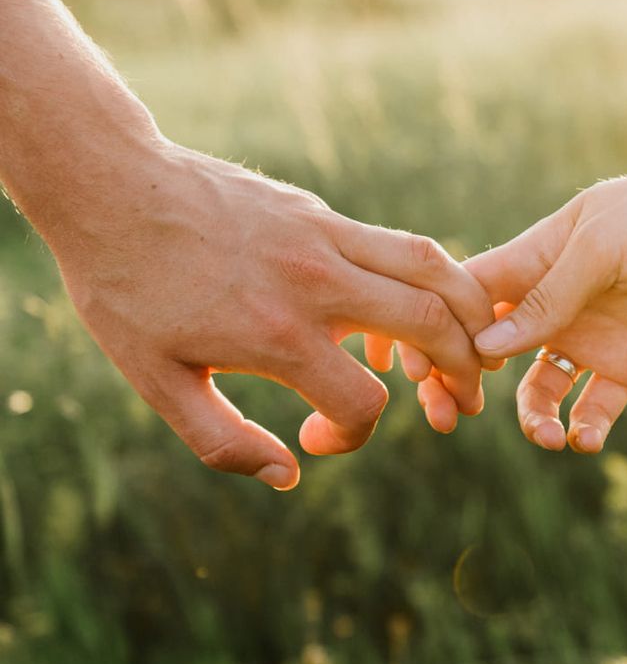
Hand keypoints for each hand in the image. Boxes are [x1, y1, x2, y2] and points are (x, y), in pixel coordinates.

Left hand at [51, 136, 494, 488]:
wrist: (110, 187)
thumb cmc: (125, 289)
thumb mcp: (156, 381)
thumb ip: (222, 441)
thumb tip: (287, 476)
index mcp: (277, 334)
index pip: (362, 401)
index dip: (353, 434)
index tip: (317, 435)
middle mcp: (315, 283)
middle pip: (431, 326)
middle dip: (465, 371)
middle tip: (468, 400)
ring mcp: (324, 238)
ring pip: (432, 269)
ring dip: (471, 311)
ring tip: (480, 343)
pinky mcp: (320, 213)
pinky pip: (397, 245)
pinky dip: (427, 279)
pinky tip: (413, 305)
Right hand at [462, 150, 626, 452]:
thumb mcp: (600, 249)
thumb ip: (547, 300)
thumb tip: (485, 350)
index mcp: (534, 262)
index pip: (469, 299)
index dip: (439, 331)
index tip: (420, 368)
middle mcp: (554, 304)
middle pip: (489, 350)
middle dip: (461, 383)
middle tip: (450, 418)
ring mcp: (590, 336)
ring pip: (539, 388)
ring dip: (532, 417)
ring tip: (548, 436)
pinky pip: (595, 406)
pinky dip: (586, 427)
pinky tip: (586, 439)